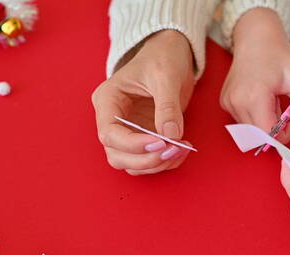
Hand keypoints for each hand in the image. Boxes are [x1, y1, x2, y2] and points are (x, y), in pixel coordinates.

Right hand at [92, 30, 194, 174]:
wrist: (172, 54)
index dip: (133, 144)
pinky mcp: (144, 137)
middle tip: (173, 149)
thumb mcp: (165, 76)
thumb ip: (167, 106)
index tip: (161, 142)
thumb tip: (171, 135)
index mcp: (108, 100)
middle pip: (117, 155)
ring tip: (181, 149)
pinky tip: (181, 150)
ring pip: (132, 163)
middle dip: (145, 159)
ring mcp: (128, 131)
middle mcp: (112, 119)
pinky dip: (165, 162)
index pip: (109, 133)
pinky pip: (148, 160)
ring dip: (156, 163)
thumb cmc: (162, 57)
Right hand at [221, 8, 289, 143]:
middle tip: (283, 108)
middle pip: (258, 134)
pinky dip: (255, 116)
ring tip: (272, 100)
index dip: (282, 136)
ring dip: (265, 122)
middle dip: (275, 129)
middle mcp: (237, 102)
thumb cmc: (276, 55)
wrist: (255, 39)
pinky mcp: (225, 103)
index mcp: (254, 97)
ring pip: (250, 130)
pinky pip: (242, 121)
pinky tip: (261, 98)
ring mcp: (229, 103)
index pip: (267, 134)